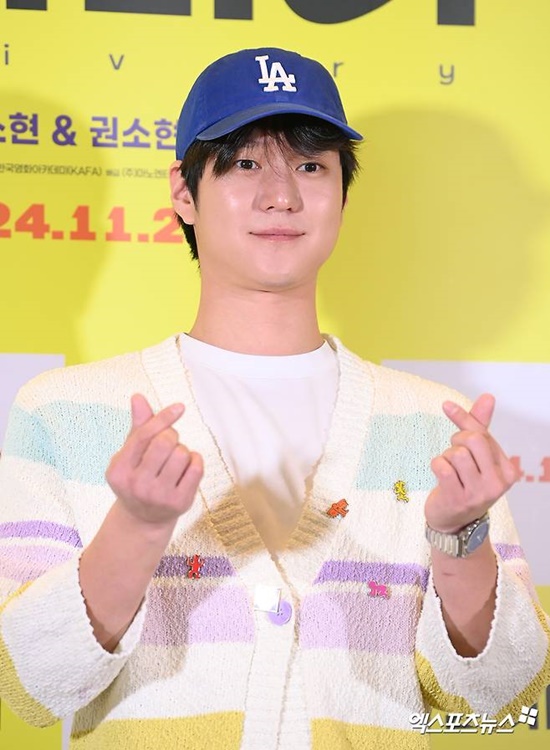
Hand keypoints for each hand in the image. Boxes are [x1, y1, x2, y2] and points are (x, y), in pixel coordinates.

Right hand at [105, 394, 202, 527]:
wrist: (143, 518)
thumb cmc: (138, 475)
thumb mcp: (131, 453)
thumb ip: (138, 426)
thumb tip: (138, 396)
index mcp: (119, 469)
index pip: (143, 435)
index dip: (163, 417)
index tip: (180, 407)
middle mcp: (136, 484)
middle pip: (165, 441)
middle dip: (171, 436)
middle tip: (169, 443)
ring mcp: (158, 496)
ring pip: (183, 453)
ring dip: (183, 450)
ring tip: (174, 460)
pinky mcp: (179, 503)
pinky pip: (197, 468)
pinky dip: (195, 460)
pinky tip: (186, 468)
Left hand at [424, 393, 517, 533]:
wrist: (454, 520)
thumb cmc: (467, 480)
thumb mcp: (478, 454)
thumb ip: (480, 425)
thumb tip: (488, 396)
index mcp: (508, 470)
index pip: (483, 433)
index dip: (463, 420)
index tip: (446, 406)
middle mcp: (498, 483)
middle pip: (472, 439)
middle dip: (457, 440)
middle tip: (454, 452)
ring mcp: (479, 493)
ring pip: (456, 454)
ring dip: (446, 457)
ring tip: (450, 469)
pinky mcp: (458, 499)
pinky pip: (441, 467)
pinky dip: (436, 465)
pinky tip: (442, 476)